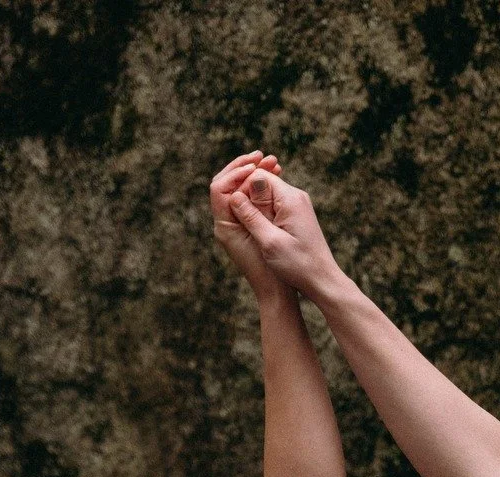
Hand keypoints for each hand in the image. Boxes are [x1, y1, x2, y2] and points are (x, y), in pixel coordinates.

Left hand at [210, 150, 282, 297]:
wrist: (279, 298)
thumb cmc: (274, 273)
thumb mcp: (265, 236)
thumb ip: (256, 207)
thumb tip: (251, 177)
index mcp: (224, 226)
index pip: (219, 188)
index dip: (235, 172)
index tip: (256, 164)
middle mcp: (226, 224)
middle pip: (226, 185)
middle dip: (243, 168)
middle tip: (263, 156)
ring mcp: (236, 226)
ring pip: (238, 191)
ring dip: (253, 175)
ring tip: (274, 164)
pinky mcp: (248, 228)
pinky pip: (249, 201)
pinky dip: (260, 189)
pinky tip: (276, 180)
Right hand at [227, 169, 343, 301]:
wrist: (323, 281)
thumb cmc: (299, 265)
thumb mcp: (270, 242)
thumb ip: (252, 216)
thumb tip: (234, 193)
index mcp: (290, 198)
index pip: (259, 176)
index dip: (242, 188)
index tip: (232, 207)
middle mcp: (296, 196)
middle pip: (263, 182)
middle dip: (247, 196)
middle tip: (236, 217)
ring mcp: (298, 205)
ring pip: (267, 194)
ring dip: (254, 207)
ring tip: (247, 225)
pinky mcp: (298, 215)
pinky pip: (275, 205)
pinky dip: (264, 214)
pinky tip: (259, 229)